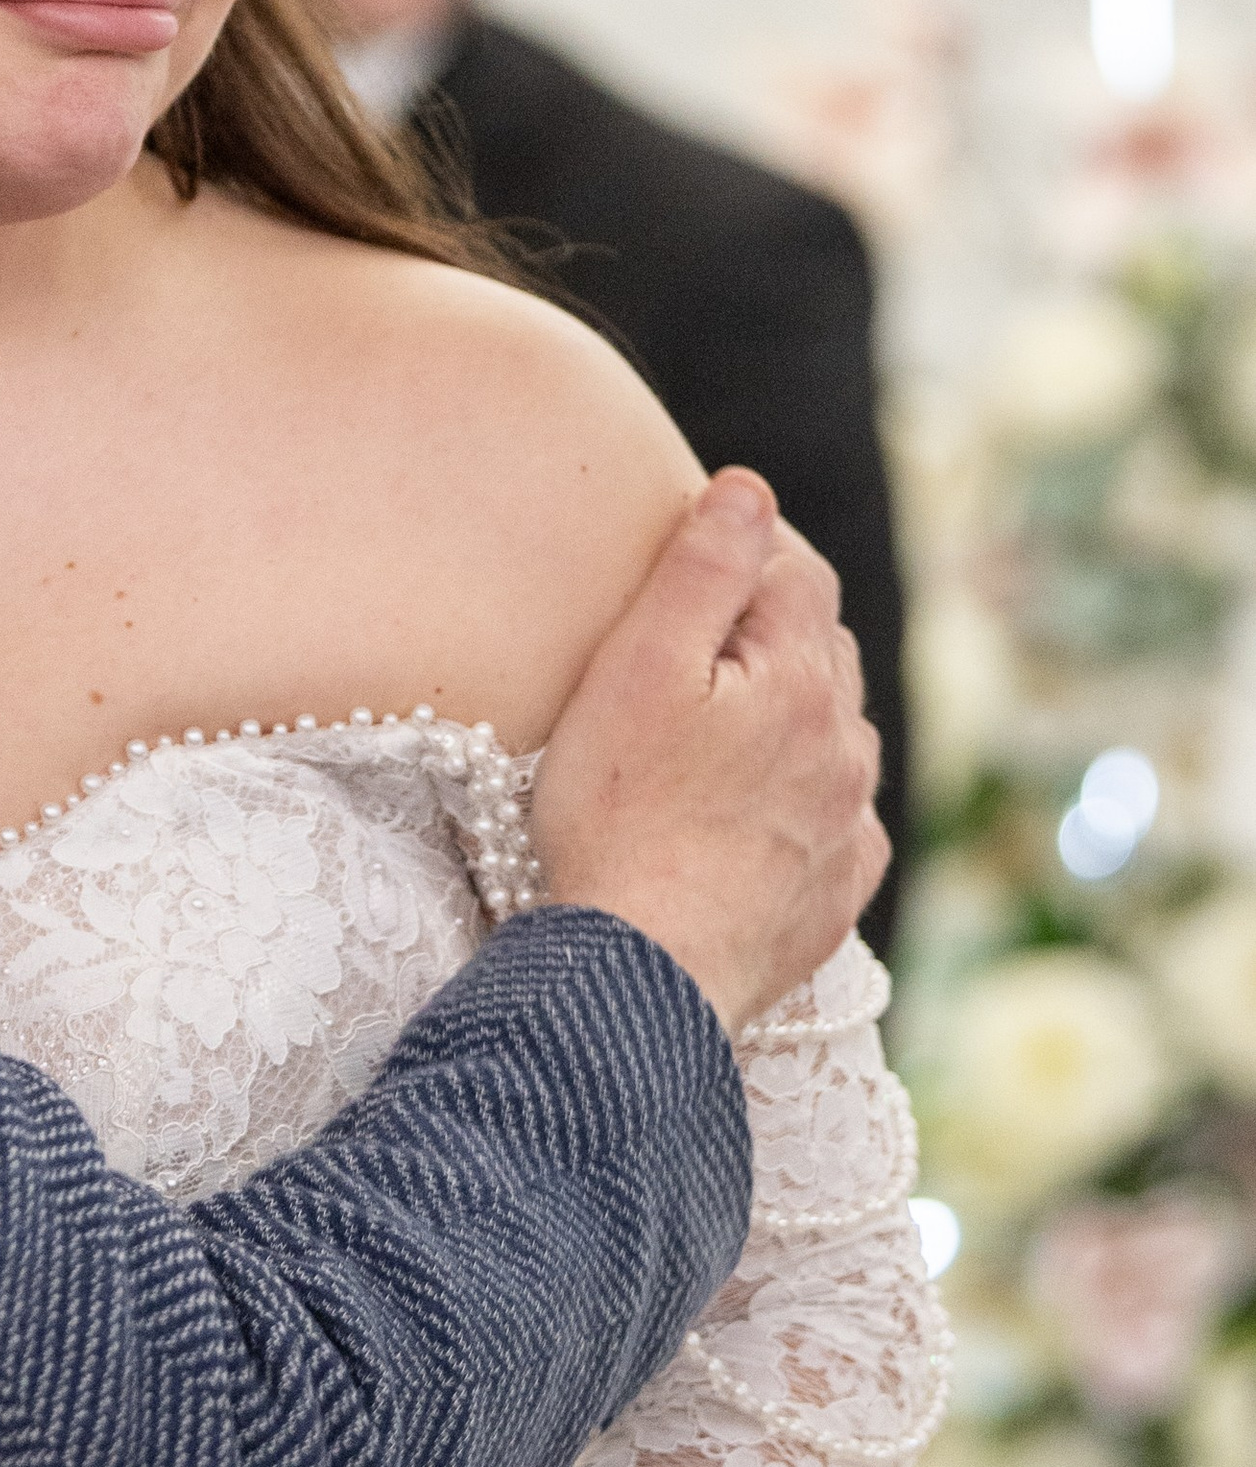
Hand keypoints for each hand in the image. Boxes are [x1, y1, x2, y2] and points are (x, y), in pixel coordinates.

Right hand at [531, 467, 885, 1034]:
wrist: (640, 976)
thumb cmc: (619, 816)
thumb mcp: (639, 669)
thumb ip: (702, 569)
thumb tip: (750, 489)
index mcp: (801, 678)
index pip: (796, 573)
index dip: (747, 550)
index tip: (694, 557)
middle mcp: (844, 747)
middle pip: (820, 651)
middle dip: (770, 633)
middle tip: (692, 647)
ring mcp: (847, 827)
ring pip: (833, 738)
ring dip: (790, 719)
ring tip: (717, 734)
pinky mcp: (835, 895)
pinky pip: (835, 824)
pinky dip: (800, 804)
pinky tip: (748, 820)